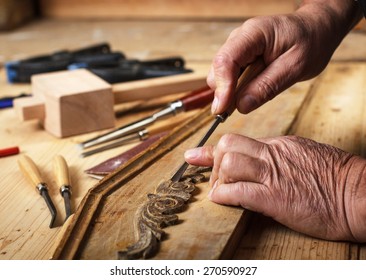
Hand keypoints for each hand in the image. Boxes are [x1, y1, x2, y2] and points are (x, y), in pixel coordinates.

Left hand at [184, 134, 365, 241]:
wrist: (359, 195)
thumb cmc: (336, 180)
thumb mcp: (304, 156)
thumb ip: (278, 157)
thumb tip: (258, 162)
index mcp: (279, 145)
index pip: (238, 141)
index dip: (213, 150)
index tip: (195, 154)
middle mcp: (272, 154)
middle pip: (228, 146)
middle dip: (214, 163)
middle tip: (216, 179)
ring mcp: (272, 175)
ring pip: (228, 163)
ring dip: (217, 179)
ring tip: (222, 191)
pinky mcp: (274, 198)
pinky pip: (237, 191)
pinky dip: (223, 196)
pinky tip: (223, 201)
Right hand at [209, 1, 361, 114]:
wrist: (316, 30)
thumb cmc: (310, 42)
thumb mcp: (295, 67)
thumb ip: (267, 86)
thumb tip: (241, 106)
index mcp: (254, 34)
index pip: (226, 60)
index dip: (222, 88)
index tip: (222, 110)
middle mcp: (240, 38)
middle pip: (218, 69)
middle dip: (224, 92)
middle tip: (237, 110)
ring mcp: (238, 47)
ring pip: (220, 75)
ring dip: (230, 91)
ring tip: (251, 98)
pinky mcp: (240, 57)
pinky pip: (229, 76)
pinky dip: (234, 89)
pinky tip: (248, 93)